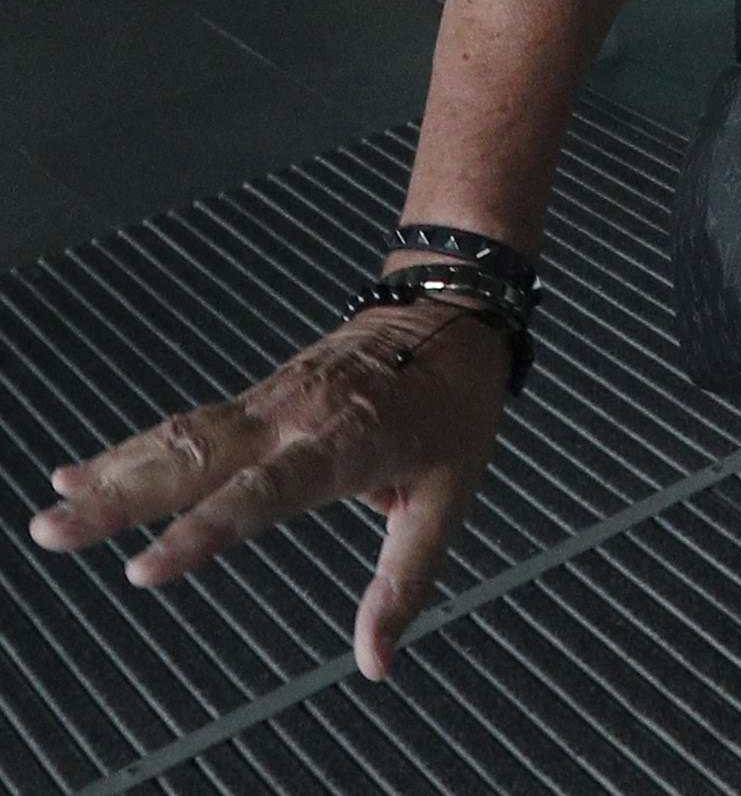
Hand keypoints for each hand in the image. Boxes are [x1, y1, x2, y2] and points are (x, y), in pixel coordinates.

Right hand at [29, 293, 509, 680]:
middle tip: (53, 533)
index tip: (144, 568)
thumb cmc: (455, 410)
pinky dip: (130, 449)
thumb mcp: (452, 496)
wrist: (452, 312)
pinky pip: (187, 426)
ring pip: (180, 438)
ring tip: (51, 511)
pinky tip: (78, 472)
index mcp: (348, 441)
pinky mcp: (255, 397)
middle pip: (199, 460)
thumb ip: (407, 579)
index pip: (267, 491)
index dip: (206, 531)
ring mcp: (269, 401)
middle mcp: (295, 417)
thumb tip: (374, 662)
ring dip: (112, 474)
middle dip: (122, 500)